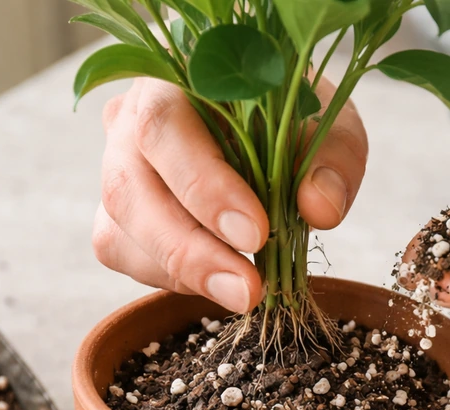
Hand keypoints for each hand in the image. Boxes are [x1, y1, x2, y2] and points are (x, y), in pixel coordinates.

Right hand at [93, 77, 367, 311]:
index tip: (257, 235)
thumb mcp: (333, 124)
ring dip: (182, 272)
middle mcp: (129, 119)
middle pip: (129, 189)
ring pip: (119, 230)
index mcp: (173, 77)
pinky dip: (173, 279)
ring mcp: (116, 168)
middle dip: (190, 250)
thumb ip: (333, 160)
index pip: (164, 128)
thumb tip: (321, 209)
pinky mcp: (119, 214)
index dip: (204, 187)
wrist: (278, 124)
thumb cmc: (298, 117)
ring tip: (244, 292)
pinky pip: (125, 254)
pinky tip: (220, 280)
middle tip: (248, 288)